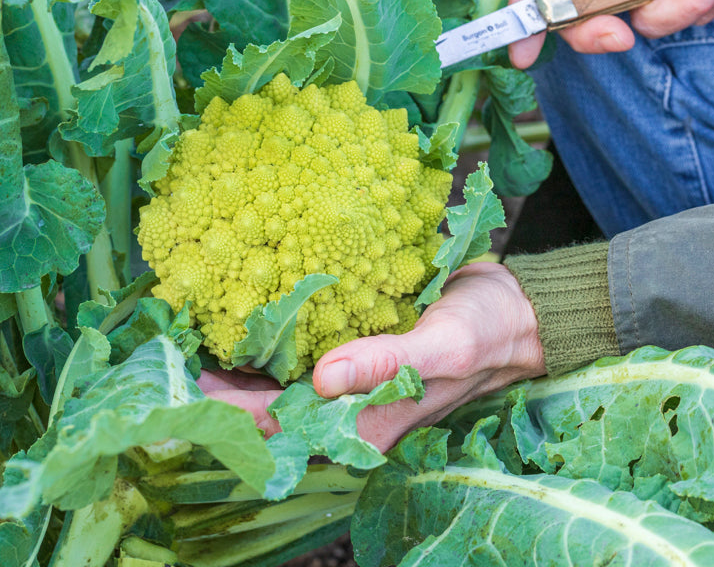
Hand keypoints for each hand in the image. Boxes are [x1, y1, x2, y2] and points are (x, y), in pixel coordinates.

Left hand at [197, 261, 543, 451]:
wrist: (516, 313)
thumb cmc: (486, 331)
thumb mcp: (444, 344)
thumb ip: (388, 364)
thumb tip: (320, 381)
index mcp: (366, 420)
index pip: (281, 429)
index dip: (227, 415)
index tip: (177, 390)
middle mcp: (351, 408)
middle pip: (270, 410)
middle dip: (219, 392)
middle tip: (167, 357)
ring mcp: (353, 381)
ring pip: (281, 384)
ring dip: (238, 367)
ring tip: (190, 339)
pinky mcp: (358, 352)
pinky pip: (303, 354)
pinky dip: (271, 342)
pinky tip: (247, 321)